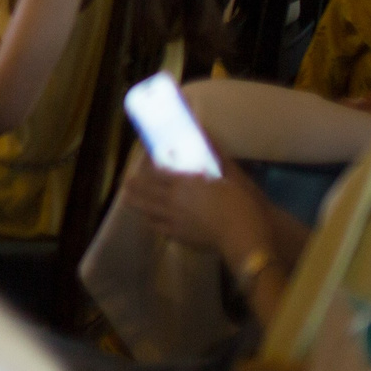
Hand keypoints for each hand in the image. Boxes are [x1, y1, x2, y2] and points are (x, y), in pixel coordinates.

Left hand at [120, 151, 274, 262]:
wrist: (244, 236)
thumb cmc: (241, 203)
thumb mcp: (232, 175)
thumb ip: (218, 155)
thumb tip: (207, 133)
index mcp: (185, 183)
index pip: (159, 172)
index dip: (149, 165)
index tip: (144, 160)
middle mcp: (174, 200)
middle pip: (147, 191)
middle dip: (136, 185)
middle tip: (126, 182)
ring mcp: (174, 220)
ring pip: (148, 210)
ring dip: (137, 203)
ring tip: (127, 199)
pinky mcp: (179, 237)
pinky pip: (159, 228)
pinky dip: (152, 222)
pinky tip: (149, 221)